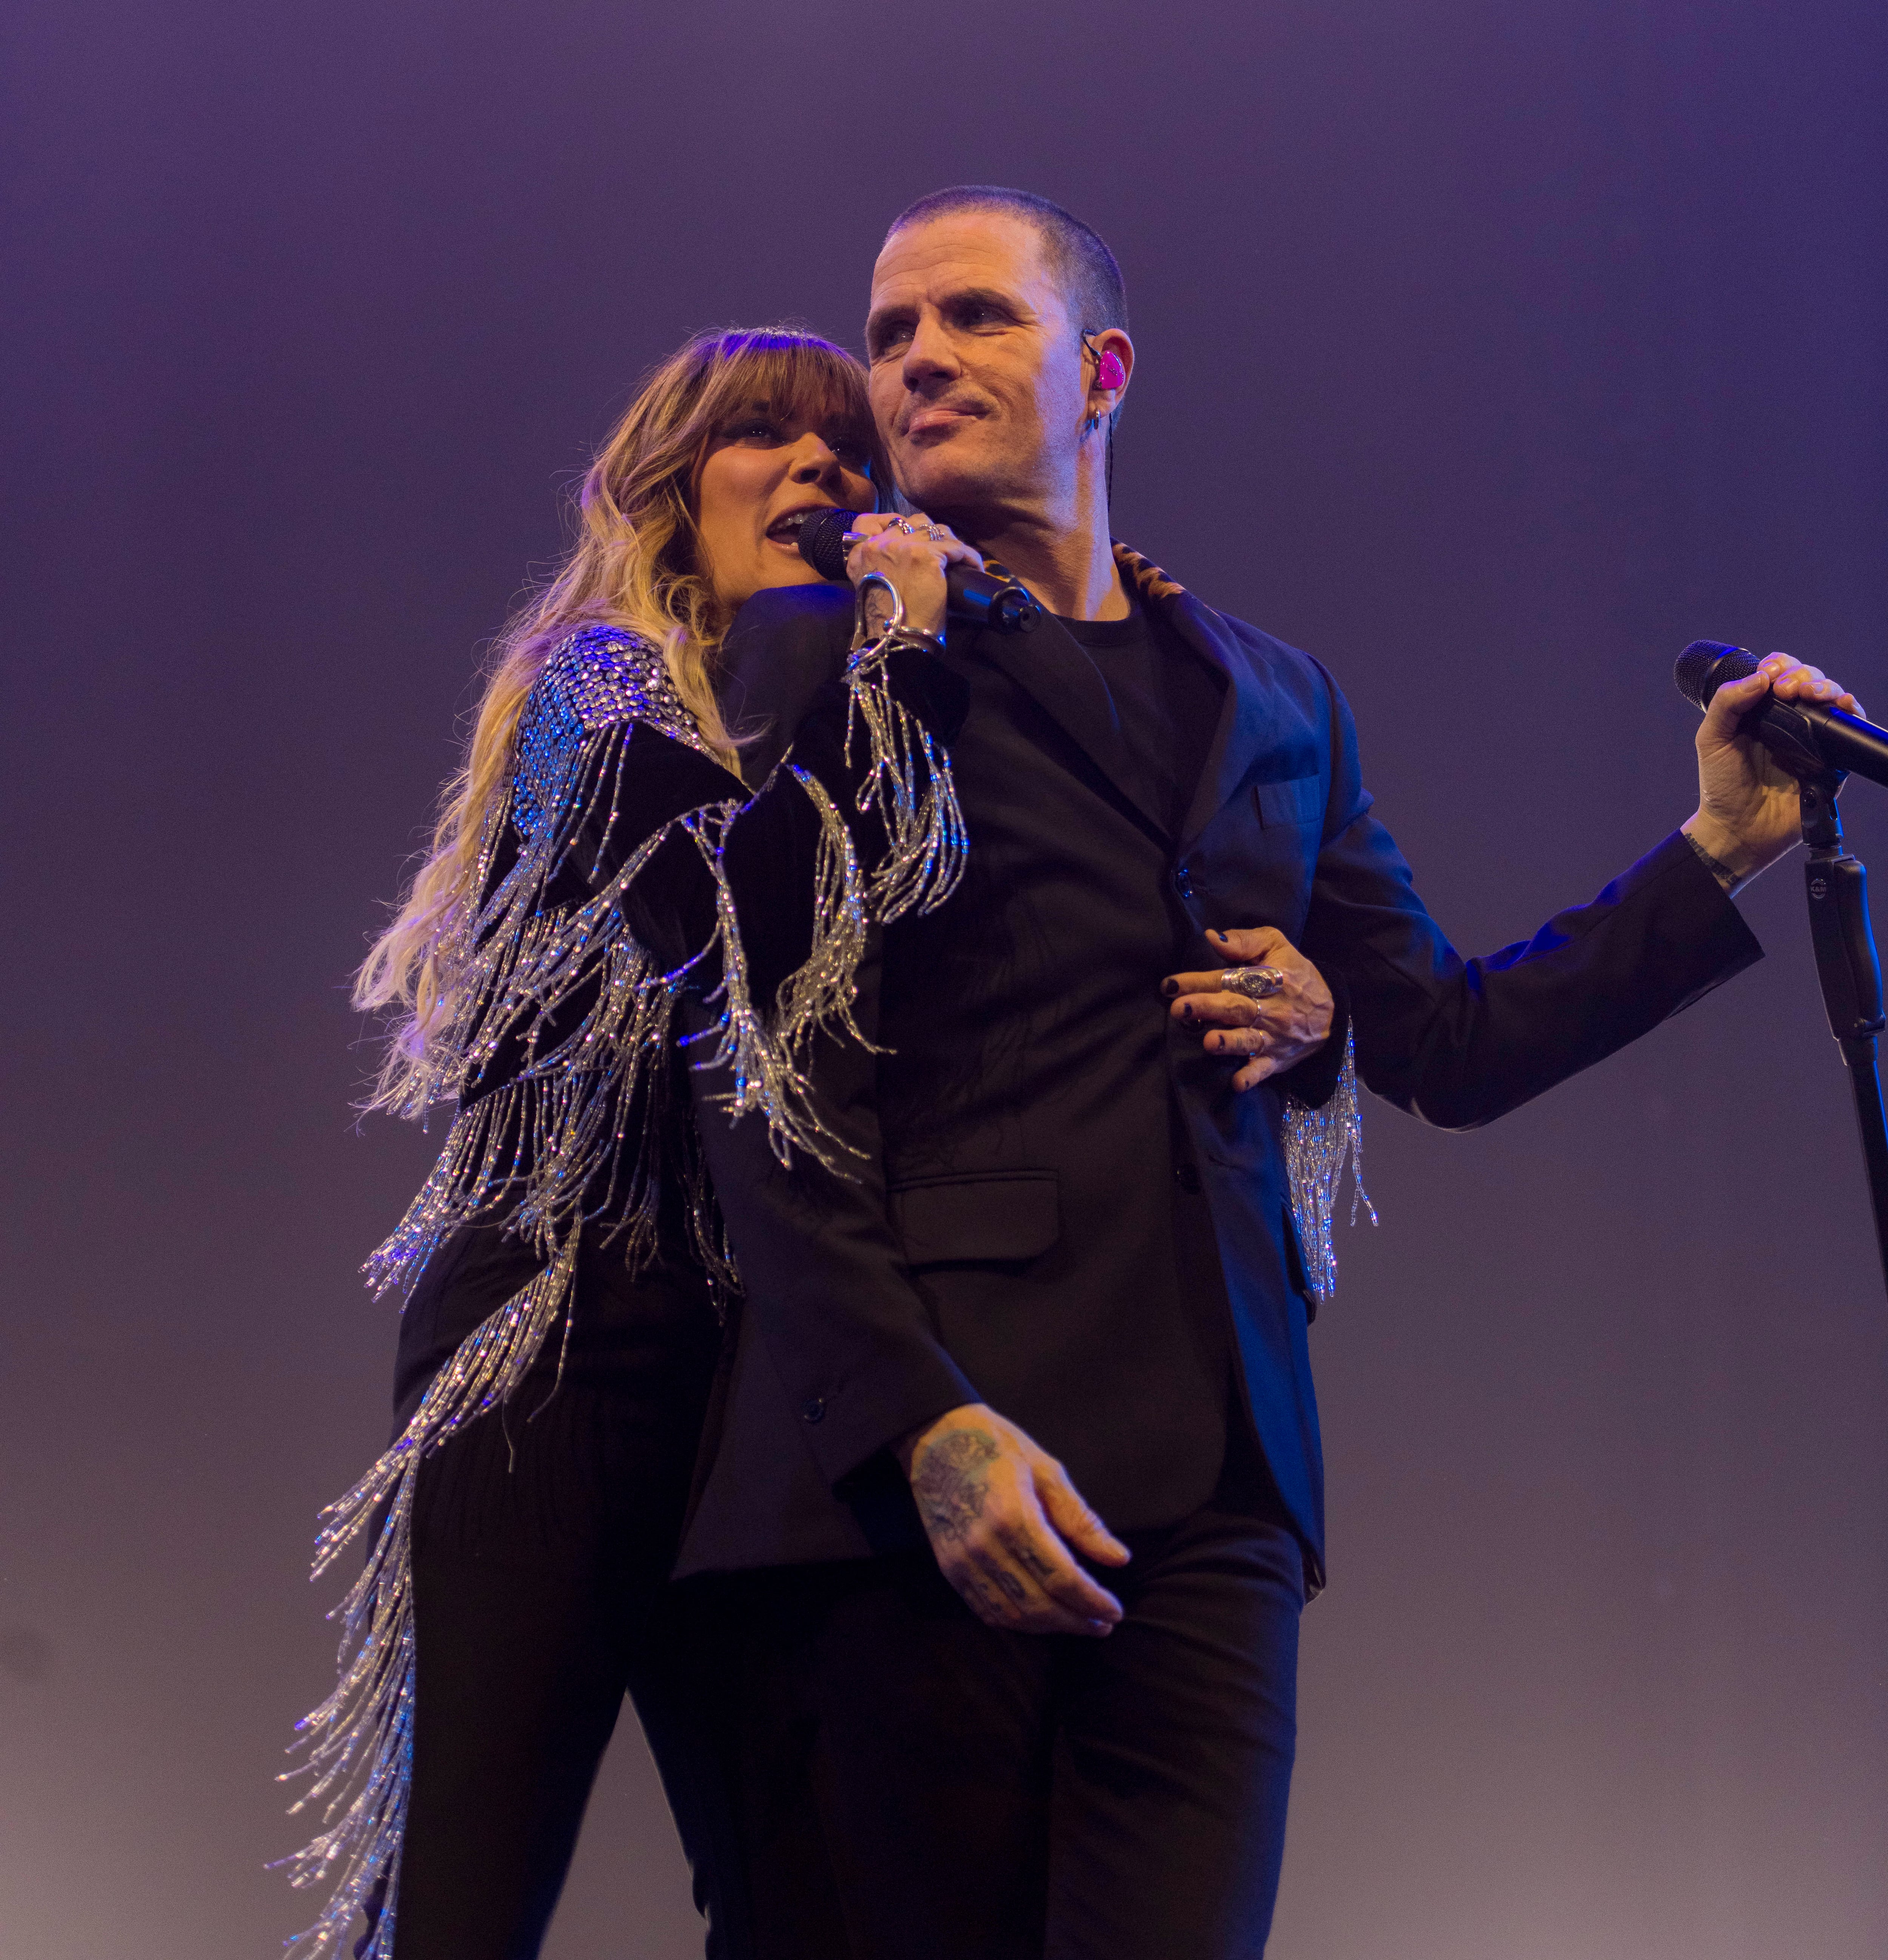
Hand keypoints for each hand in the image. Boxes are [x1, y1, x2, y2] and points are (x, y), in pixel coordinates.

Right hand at [844, 511, 982, 637]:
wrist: (897, 639)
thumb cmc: (889, 622)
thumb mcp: (872, 585)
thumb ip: (879, 565)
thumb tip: (903, 557)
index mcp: (860, 554)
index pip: (869, 521)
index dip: (893, 523)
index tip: (910, 535)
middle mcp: (877, 545)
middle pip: (911, 522)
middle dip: (929, 533)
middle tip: (941, 551)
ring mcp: (902, 547)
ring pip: (935, 529)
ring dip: (950, 543)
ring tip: (959, 559)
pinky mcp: (925, 556)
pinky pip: (955, 547)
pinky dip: (968, 556)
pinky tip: (973, 567)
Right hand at [897, 1402, 1130, 1636]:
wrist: (935, 1437)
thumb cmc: (997, 1445)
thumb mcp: (1047, 1470)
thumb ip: (1081, 1519)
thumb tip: (1119, 1558)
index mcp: (1014, 1516)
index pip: (1061, 1577)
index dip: (1092, 1601)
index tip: (1114, 1610)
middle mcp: (985, 1545)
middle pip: (1038, 1604)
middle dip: (1076, 1621)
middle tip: (1103, 1624)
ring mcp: (962, 1560)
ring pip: (1012, 1615)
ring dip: (1049, 1627)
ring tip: (1078, 1623)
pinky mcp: (949, 1567)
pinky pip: (985, 1610)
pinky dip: (1017, 1622)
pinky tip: (1039, 1618)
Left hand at [1162, 926, 1334, 1091]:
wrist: (1330, 1013)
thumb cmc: (1296, 975)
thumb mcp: (1277, 946)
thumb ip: (1245, 941)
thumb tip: (1212, 937)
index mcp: (1265, 978)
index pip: (1229, 979)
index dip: (1199, 982)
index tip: (1170, 985)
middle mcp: (1268, 1009)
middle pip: (1235, 1007)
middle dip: (1206, 1007)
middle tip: (1179, 1009)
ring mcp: (1273, 1036)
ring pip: (1248, 1039)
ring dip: (1228, 1042)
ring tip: (1209, 1042)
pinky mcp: (1277, 1059)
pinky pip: (1264, 1069)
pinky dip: (1251, 1076)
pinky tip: (1237, 1084)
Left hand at [1684, 653, 1864, 881]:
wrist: (1738, 828)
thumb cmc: (1721, 785)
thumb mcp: (1712, 739)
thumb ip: (1727, 703)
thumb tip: (1760, 676)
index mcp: (1760, 711)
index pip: (1779, 674)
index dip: (1779, 666)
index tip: (1770, 675)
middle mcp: (1788, 721)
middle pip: (1809, 680)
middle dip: (1802, 675)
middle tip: (1786, 690)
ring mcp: (1811, 738)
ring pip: (1830, 699)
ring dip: (1826, 687)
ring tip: (1811, 694)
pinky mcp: (1830, 759)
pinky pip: (1848, 730)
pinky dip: (1851, 711)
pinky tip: (1843, 705)